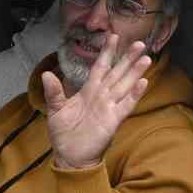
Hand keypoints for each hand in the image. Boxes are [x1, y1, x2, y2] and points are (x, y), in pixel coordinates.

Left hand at [42, 33, 150, 170]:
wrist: (70, 156)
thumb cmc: (63, 133)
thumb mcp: (55, 110)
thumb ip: (54, 92)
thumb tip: (46, 74)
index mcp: (88, 90)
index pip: (100, 67)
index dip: (106, 52)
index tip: (113, 36)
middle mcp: (101, 95)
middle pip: (117, 72)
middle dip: (127, 58)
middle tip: (139, 42)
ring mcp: (109, 107)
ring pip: (124, 85)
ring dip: (135, 71)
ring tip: (146, 57)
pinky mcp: (113, 119)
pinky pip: (126, 104)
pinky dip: (135, 94)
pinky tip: (143, 82)